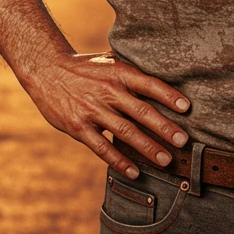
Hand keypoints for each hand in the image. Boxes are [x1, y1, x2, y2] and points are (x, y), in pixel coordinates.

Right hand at [23, 50, 191, 178]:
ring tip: (166, 160)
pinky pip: (101, 147)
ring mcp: (92, 110)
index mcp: (118, 73)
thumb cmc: (86, 68)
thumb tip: (164, 76)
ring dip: (147, 147)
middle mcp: (107, 91)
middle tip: (183, 141)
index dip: (168, 95)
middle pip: (141, 111)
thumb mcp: (109, 62)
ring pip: (124, 132)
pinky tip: (134, 172)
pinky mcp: (78, 127)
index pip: (149, 84)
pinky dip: (118, 161)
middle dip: (164, 127)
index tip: (187, 107)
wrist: (46, 70)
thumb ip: (132, 72)